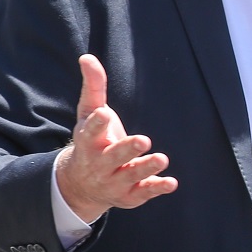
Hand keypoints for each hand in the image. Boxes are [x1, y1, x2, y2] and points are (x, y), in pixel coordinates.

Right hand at [54, 54, 176, 222]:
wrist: (80, 184)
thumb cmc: (91, 141)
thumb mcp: (89, 113)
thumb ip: (94, 87)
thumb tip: (87, 57)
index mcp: (88, 142)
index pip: (90, 132)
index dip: (97, 124)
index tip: (105, 114)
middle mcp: (99, 163)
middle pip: (113, 157)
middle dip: (127, 149)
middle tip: (143, 140)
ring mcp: (114, 180)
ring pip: (130, 175)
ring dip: (146, 167)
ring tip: (162, 158)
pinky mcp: (129, 195)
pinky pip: (143, 192)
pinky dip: (157, 188)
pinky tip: (171, 183)